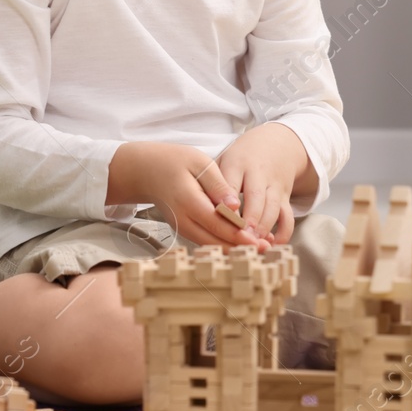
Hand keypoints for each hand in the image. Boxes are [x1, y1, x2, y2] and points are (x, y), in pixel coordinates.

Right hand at [109, 141, 262, 248]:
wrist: (144, 171)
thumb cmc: (173, 161)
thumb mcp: (198, 162)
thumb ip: (218, 184)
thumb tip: (235, 204)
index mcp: (188, 201)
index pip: (217, 222)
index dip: (239, 233)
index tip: (259, 239)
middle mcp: (183, 219)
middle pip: (215, 240)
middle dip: (241, 247)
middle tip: (267, 248)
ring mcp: (182, 227)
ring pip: (211, 244)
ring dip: (234, 248)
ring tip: (260, 246)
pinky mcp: (184, 229)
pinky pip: (206, 240)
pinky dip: (224, 243)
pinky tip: (242, 241)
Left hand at [214, 123, 307, 246]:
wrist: (275, 143)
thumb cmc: (241, 157)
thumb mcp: (224, 160)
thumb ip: (212, 182)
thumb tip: (200, 208)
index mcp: (238, 163)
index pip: (231, 184)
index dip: (227, 202)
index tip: (221, 218)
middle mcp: (259, 174)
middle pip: (255, 197)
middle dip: (249, 219)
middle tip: (241, 237)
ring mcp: (274, 186)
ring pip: (273, 208)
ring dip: (264, 228)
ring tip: (254, 244)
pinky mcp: (285, 196)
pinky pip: (288, 216)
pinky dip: (283, 232)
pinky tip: (272, 243)